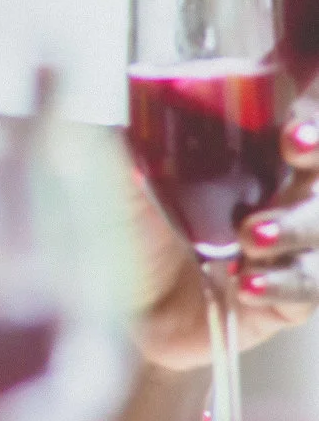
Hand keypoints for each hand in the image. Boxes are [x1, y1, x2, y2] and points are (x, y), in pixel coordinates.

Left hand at [131, 87, 318, 370]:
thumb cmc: (131, 236)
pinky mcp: (283, 301)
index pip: (294, 140)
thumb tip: (134, 111)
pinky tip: (245, 282)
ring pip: (318, 233)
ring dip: (291, 227)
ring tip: (249, 236)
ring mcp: (285, 254)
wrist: (121, 309)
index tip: (289, 129)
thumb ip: (135, 147)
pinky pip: (305, 290)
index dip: (305, 130)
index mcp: (250, 167)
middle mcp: (278, 205)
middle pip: (318, 180)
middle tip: (294, 149)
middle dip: (316, 161)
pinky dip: (278, 283)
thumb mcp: (123, 185)